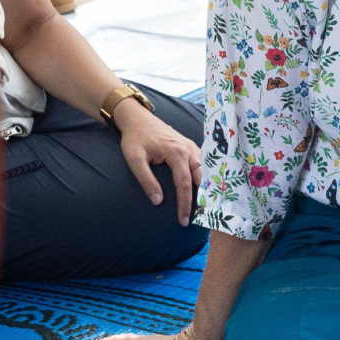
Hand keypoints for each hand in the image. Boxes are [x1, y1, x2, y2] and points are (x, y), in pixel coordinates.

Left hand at [113, 99, 200, 222]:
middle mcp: (188, 149)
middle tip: (198, 217)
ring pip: (204, 171)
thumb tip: (158, 201)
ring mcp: (191, 146)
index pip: (184, 184)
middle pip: (199, 179)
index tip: (183, 220)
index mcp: (176, 153)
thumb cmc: (135, 139)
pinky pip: (202, 163)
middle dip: (199, 200)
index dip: (184, 204)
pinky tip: (204, 187)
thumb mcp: (135, 160)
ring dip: (205, 188)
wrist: (138, 119)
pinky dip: (205, 176)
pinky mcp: (190, 146)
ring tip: (204, 205)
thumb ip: (146, 180)